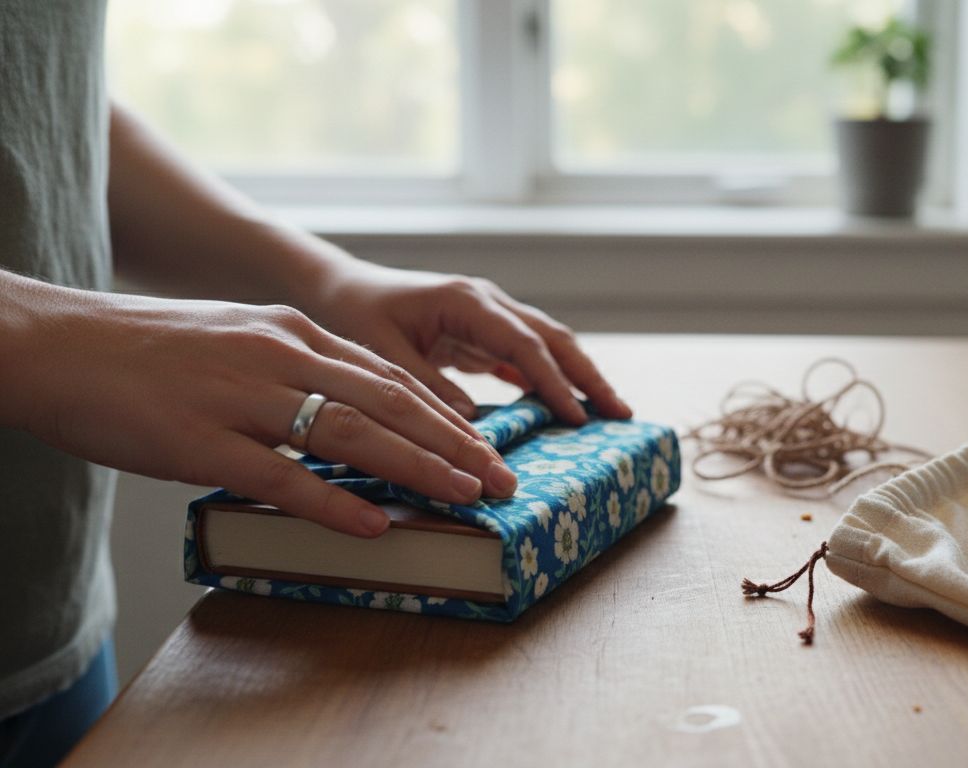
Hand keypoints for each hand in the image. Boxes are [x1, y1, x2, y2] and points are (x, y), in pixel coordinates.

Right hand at [2, 282, 516, 537]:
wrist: (55, 344)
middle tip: (501, 480)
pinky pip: (279, 476)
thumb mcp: (236, 338)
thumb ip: (293, 368)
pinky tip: (375, 526)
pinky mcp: (198, 439)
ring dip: (417, 468)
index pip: (389, 377)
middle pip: (389, 402)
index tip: (488, 447)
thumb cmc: (145, 351)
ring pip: (350, 433)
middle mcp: (278, 355)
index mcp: (291, 332)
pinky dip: (333, 504)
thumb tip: (347, 409)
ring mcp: (240, 396)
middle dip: (454, 444)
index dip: (446, 416)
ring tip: (465, 496)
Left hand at [303, 261, 632, 424]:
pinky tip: (568, 408)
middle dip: (588, 376)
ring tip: (609, 412)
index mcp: (466, 301)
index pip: (524, 343)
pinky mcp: (485, 332)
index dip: (553, 381)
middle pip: (552, 338)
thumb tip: (472, 425)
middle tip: (621, 414)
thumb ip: (426, 387)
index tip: (576, 417)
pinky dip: (552, 379)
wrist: (341, 286)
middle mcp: (487, 302)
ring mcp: (490, 315)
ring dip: (578, 377)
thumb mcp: (383, 353)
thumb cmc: (356, 313)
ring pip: (548, 344)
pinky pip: (529, 356)